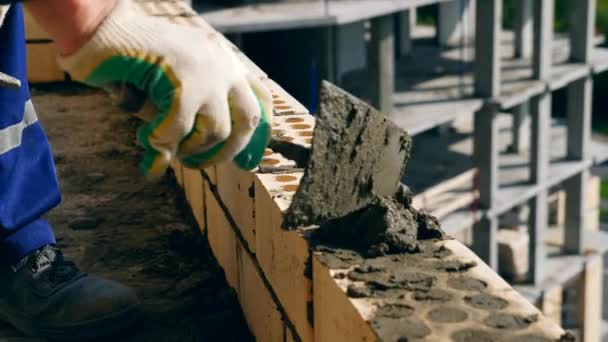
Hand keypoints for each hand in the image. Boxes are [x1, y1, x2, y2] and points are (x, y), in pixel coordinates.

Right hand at [57, 0, 272, 176]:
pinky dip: (161, 141)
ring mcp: (206, 71)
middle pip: (247, 120)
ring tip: (163, 146)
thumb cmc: (129, 59)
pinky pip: (178, 129)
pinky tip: (146, 137)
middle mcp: (222, 64)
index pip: (259, 100)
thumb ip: (186, 116)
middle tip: (196, 162)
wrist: (98, 26)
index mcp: (224, 61)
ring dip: (189, 150)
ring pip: (215, 131)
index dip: (259, 134)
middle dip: (226, 151)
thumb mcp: (169, 87)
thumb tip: (183, 157)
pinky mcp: (182, 80)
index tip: (248, 161)